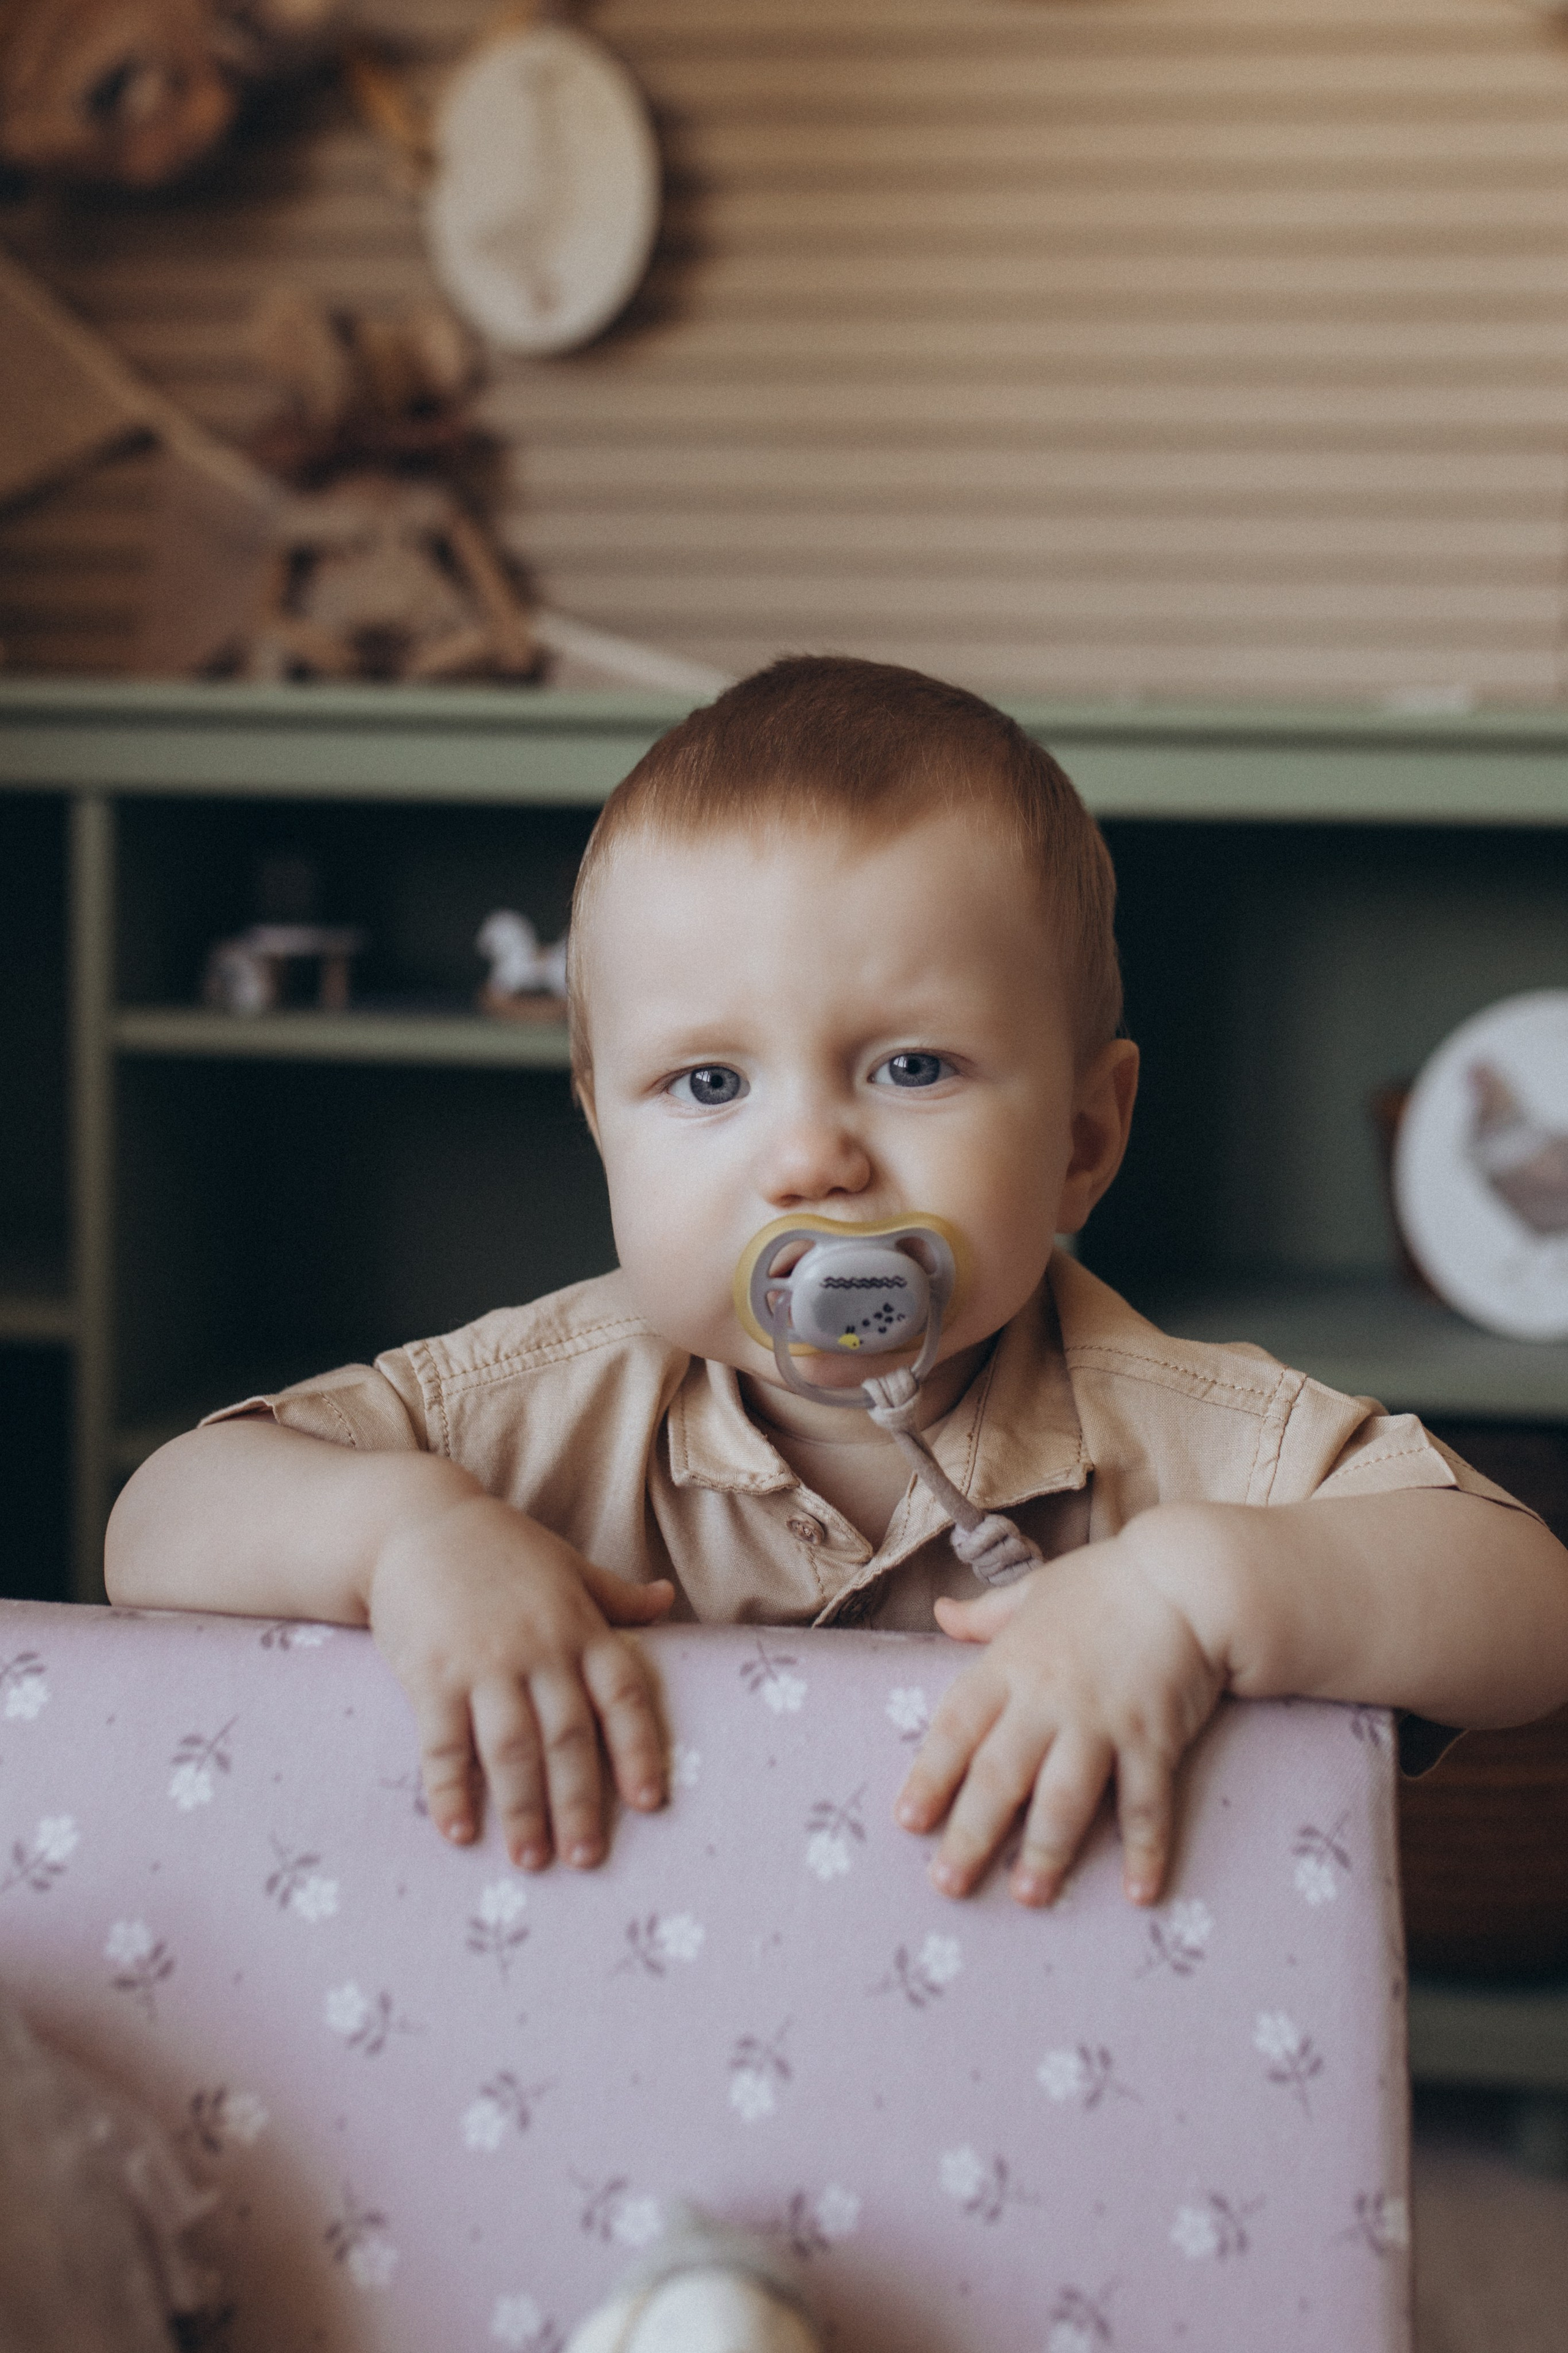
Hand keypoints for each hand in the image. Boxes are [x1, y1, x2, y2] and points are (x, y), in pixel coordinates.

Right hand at [367, 1488, 673, 1868]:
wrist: (416, 1522)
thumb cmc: (500, 1549)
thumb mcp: (568, 1566)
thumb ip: (615, 1596)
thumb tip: (667, 1600)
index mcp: (580, 1626)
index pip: (623, 1697)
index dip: (640, 1750)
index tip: (651, 1802)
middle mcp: (539, 1649)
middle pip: (568, 1737)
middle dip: (579, 1803)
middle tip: (586, 1859)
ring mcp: (484, 1663)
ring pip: (512, 1750)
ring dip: (522, 1810)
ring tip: (531, 1861)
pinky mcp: (431, 1674)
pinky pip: (443, 1743)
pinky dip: (451, 1790)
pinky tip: (460, 1831)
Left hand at [895, 1525, 1224, 1906]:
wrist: (1186, 1576)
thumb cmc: (1105, 1583)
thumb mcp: (1033, 1591)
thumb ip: (985, 1615)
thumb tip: (940, 1611)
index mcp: (1011, 1664)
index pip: (956, 1726)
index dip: (930, 1775)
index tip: (907, 1821)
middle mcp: (1048, 1699)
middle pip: (1000, 1775)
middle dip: (972, 1833)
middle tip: (948, 1884)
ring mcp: (1102, 1722)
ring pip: (1065, 1797)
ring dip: (1046, 1851)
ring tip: (1027, 1895)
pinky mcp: (1153, 1738)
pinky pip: (1146, 1803)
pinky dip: (1144, 1850)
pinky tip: (1137, 1892)